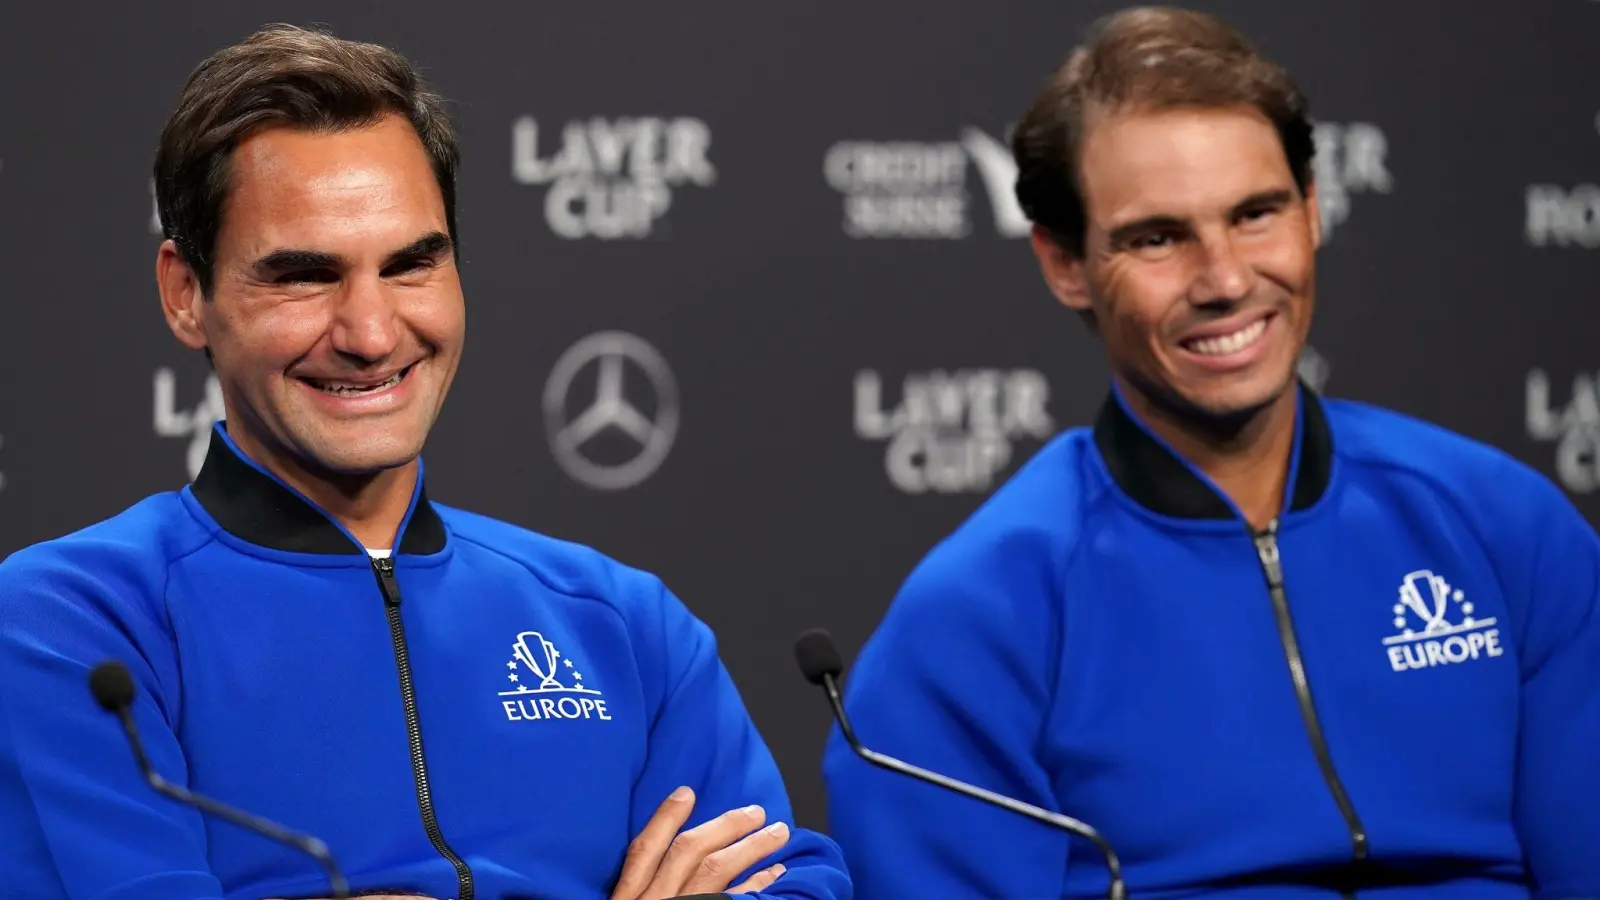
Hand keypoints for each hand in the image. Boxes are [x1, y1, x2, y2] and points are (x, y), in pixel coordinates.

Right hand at [610, 786, 790, 898]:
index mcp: (627, 897)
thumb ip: (640, 886)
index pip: (642, 850)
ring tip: (778, 833)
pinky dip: (757, 885)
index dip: (664, 818)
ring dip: (751, 848)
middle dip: (724, 826)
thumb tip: (667, 857)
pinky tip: (775, 873)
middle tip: (756, 811)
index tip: (686, 792)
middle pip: (689, 852)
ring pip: (716, 870)